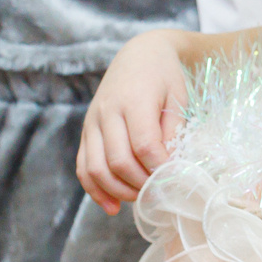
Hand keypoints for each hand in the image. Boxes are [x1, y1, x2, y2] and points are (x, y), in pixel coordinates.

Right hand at [77, 30, 194, 213]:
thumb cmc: (164, 77)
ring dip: (119, 191)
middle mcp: (107, 112)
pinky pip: (83, 167)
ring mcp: (92, 123)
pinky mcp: (86, 132)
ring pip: (96, 168)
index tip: (175, 177)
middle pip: (119, 161)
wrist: (139, 55)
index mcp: (134, 99)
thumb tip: (169, 168)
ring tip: (141, 197)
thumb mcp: (178, 97)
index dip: (160, 168)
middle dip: (141, 184)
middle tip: (161, 190)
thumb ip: (172, 132)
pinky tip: (113, 206)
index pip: (144, 145)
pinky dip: (96, 191)